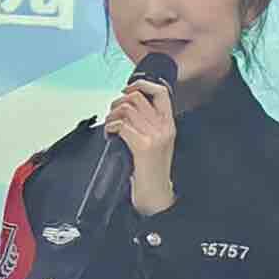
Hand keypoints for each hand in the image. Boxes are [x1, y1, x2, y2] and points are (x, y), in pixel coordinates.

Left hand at [103, 75, 178, 214]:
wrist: (156, 193)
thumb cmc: (151, 168)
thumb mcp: (157, 141)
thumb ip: (148, 122)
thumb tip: (128, 104)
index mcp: (169, 124)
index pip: (161, 92)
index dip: (141, 84)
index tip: (127, 89)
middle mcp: (164, 127)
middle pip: (137, 98)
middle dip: (118, 102)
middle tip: (113, 114)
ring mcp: (154, 136)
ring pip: (126, 110)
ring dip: (112, 116)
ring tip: (110, 127)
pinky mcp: (142, 146)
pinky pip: (121, 126)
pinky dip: (110, 129)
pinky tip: (110, 136)